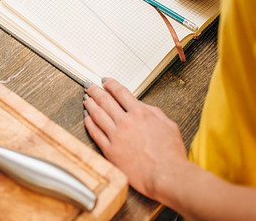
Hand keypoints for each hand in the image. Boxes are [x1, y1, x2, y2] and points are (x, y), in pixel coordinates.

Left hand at [83, 78, 189, 202]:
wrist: (166, 175)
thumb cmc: (170, 154)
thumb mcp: (168, 125)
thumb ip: (153, 112)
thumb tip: (141, 105)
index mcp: (140, 113)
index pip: (121, 92)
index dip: (111, 84)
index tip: (105, 81)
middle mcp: (126, 122)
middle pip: (105, 100)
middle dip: (95, 90)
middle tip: (88, 85)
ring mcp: (116, 136)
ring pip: (97, 114)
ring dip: (89, 104)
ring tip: (85, 99)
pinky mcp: (110, 151)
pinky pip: (95, 133)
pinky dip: (89, 123)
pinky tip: (86, 118)